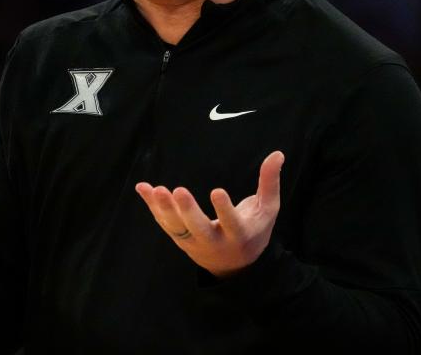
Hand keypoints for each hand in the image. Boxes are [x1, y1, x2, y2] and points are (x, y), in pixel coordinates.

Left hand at [135, 150, 283, 277]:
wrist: (234, 266)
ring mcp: (194, 242)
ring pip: (177, 228)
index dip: (224, 210)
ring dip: (164, 209)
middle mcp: (214, 242)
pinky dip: (152, 206)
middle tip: (178, 191)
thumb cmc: (254, 230)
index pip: (232, 223)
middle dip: (188, 211)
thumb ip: (269, 183)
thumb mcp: (266, 210)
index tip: (217, 191)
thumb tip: (278, 153)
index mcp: (239, 235)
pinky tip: (142, 188)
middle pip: (198, 229)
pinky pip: (164, 223)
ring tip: (156, 189)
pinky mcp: (179, 239)